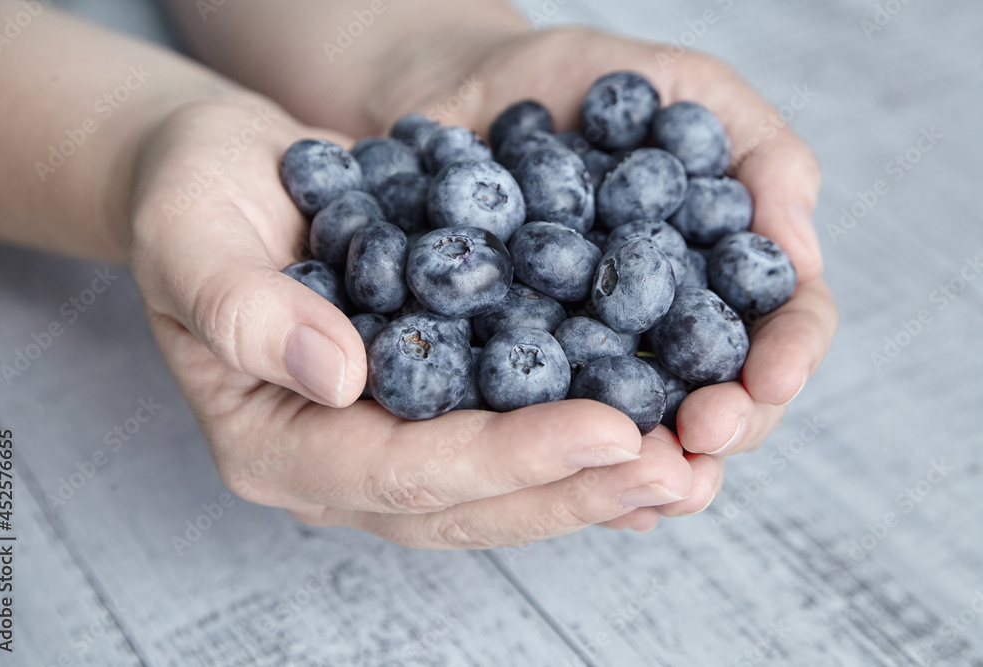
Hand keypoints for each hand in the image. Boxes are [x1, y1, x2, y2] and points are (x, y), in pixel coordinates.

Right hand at [128, 98, 695, 548]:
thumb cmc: (193, 201)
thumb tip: (341, 377)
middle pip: (464, 503)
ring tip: (686, 470)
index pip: (400, 471)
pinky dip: (580, 449)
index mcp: (273, 444)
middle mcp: (334, 465)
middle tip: (675, 471)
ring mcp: (382, 445)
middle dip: (573, 490)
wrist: (223, 179)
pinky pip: (509, 446)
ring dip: (593, 485)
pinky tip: (652, 441)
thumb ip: (243, 310)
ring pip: (497, 492)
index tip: (608, 430)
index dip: (506, 457)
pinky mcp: (426, 411)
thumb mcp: (190, 236)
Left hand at [364, 27, 838, 527]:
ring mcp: (594, 354)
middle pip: (721, 396)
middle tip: (702, 438)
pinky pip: (545, 421)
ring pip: (641, 427)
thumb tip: (804, 246)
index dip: (789, 356)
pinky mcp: (517, 367)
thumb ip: (759, 151)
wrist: (461, 88)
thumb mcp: (684, 85)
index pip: (784, 324)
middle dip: (724, 426)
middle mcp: (666, 325)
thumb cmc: (581, 76)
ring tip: (648, 478)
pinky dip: (562, 454)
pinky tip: (564, 476)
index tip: (770, 379)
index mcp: (721, 268)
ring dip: (651, 464)